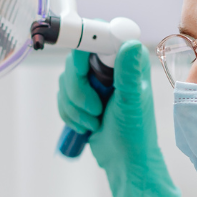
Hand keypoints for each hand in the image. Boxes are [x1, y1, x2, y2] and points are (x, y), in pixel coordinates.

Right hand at [57, 42, 179, 196]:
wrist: (124, 160)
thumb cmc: (135, 133)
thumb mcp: (131, 102)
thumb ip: (128, 73)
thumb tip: (129, 43)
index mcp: (127, 61)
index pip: (100, 35)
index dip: (85, 46)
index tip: (83, 68)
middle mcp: (110, 65)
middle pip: (75, 60)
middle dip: (78, 90)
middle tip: (95, 109)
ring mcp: (94, 80)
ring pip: (65, 79)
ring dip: (74, 106)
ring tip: (94, 122)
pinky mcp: (82, 95)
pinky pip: (61, 95)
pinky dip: (68, 113)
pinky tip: (86, 125)